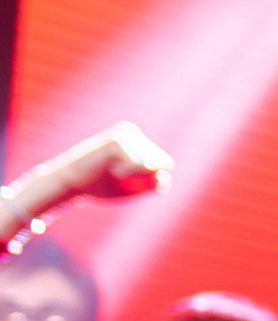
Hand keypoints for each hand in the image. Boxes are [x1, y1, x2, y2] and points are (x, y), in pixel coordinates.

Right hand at [3, 122, 173, 221]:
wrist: (70, 184)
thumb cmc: (100, 186)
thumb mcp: (132, 188)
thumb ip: (152, 184)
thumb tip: (164, 177)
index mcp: (137, 140)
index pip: (165, 164)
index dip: (149, 179)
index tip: (124, 177)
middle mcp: (131, 132)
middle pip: (161, 164)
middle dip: (143, 178)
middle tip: (115, 174)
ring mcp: (124, 133)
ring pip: (152, 165)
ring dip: (133, 176)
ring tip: (110, 170)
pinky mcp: (117, 139)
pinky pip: (140, 165)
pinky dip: (127, 174)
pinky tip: (108, 168)